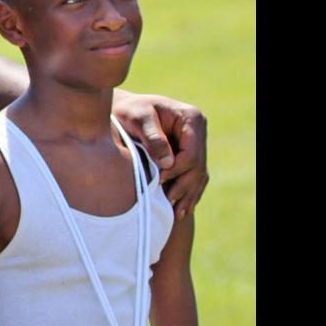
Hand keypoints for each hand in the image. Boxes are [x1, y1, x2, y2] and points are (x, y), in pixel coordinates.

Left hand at [113, 92, 208, 218]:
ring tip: (176, 214)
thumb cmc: (129, 112)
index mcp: (192, 118)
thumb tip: (168, 163)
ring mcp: (197, 144)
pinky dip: (188, 194)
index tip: (159, 180)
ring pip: (199, 175)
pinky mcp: (190, 156)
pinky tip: (181, 210)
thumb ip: (153, 138)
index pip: (191, 152)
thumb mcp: (138, 118)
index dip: (177, 170)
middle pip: (198, 166)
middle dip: (184, 186)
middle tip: (167, 202)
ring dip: (188, 196)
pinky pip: (195, 179)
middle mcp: (199, 131)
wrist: (125, 111)